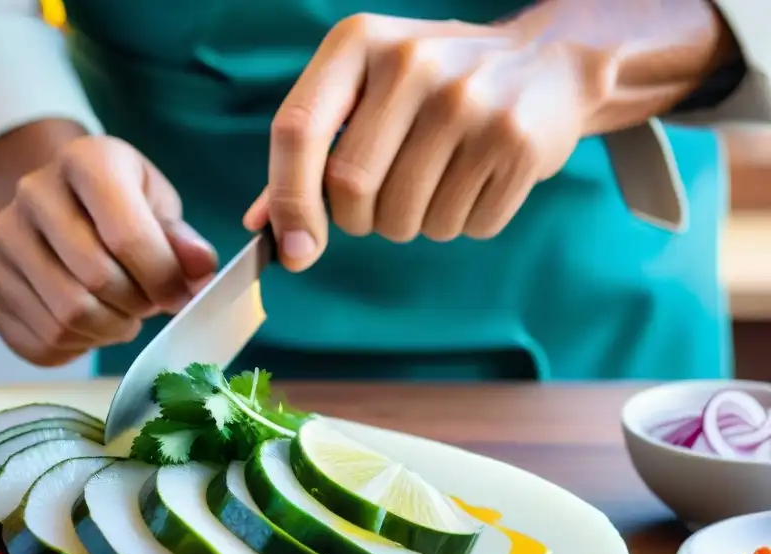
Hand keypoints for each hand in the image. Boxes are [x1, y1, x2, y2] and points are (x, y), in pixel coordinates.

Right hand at [0, 135, 216, 365]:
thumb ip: (181, 239)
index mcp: (84, 161)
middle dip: (136, 306)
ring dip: (109, 330)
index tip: (180, 295)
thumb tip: (201, 269)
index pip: (126, 236)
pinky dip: (78, 348)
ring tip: (122, 314)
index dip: (162, 279)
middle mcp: (32, 194)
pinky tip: (92, 325)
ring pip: (66, 318)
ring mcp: (1, 242)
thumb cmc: (120, 205)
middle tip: (148, 304)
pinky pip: (41, 342)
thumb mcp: (158, 205)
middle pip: (95, 280)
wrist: (59, 203)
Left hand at [244, 13, 595, 269]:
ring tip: (439, 181)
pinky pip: (464, 228)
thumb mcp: (366, 91)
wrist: (548, 66)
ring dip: (414, 226)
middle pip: (352, 189)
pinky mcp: (515, 144)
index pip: (297, 131)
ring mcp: (469, 102)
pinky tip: (478, 181)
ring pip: (408, 220)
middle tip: (386, 200)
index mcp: (359, 42)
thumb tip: (263, 227)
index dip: (289, 201)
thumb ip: (309, 152)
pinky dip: (461, 224)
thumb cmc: (434, 89)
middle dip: (361, 220)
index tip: (295, 252)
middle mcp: (413, 64)